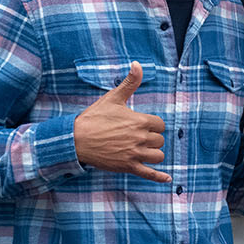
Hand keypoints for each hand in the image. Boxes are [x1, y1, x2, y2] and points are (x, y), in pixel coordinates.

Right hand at [73, 61, 170, 182]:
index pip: (160, 124)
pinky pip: (149, 174)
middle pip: (160, 140)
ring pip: (158, 156)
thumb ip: (130, 82)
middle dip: (152, 139)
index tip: (143, 125)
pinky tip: (167, 179)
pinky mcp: (128, 167)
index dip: (153, 125)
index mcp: (139, 121)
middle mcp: (140, 138)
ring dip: (153, 153)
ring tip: (143, 150)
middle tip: (137, 137)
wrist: (75, 139)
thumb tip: (138, 64)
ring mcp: (134, 154)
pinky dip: (159, 177)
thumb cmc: (94, 118)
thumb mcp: (113, 98)